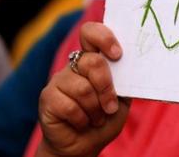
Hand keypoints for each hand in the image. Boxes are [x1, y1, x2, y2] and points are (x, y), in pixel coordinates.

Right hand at [37, 22, 129, 156]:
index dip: (103, 37)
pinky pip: (70, 106)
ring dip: (96, 109)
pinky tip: (82, 123)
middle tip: (110, 106)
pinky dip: (82, 119)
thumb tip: (131, 67)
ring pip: (83, 88)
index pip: (91, 33)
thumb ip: (123, 81)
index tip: (117, 54)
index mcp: (93, 60)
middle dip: (107, 87)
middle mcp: (74, 66)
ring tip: (97, 118)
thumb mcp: (122, 98)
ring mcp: (58, 81)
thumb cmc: (105, 118)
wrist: (86, 144)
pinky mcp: (47, 98)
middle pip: (92, 62)